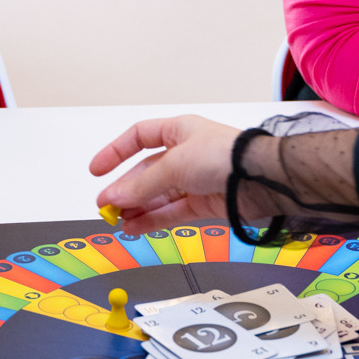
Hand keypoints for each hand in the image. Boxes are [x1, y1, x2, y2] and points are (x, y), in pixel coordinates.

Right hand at [89, 115, 241, 228]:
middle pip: (146, 172)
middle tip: (106, 206)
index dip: (116, 152)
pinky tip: (135, 227)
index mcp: (179, 131)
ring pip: (158, 195)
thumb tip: (115, 197)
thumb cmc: (226, 156)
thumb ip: (143, 184)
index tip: (97, 170)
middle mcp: (186, 154)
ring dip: (136, 207)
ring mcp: (195, 179)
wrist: (260, 179)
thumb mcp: (175, 165)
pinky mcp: (204, 202)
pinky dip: (152, 219)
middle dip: (125, 189)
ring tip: (117, 220)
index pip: (140, 137)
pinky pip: (171, 212)